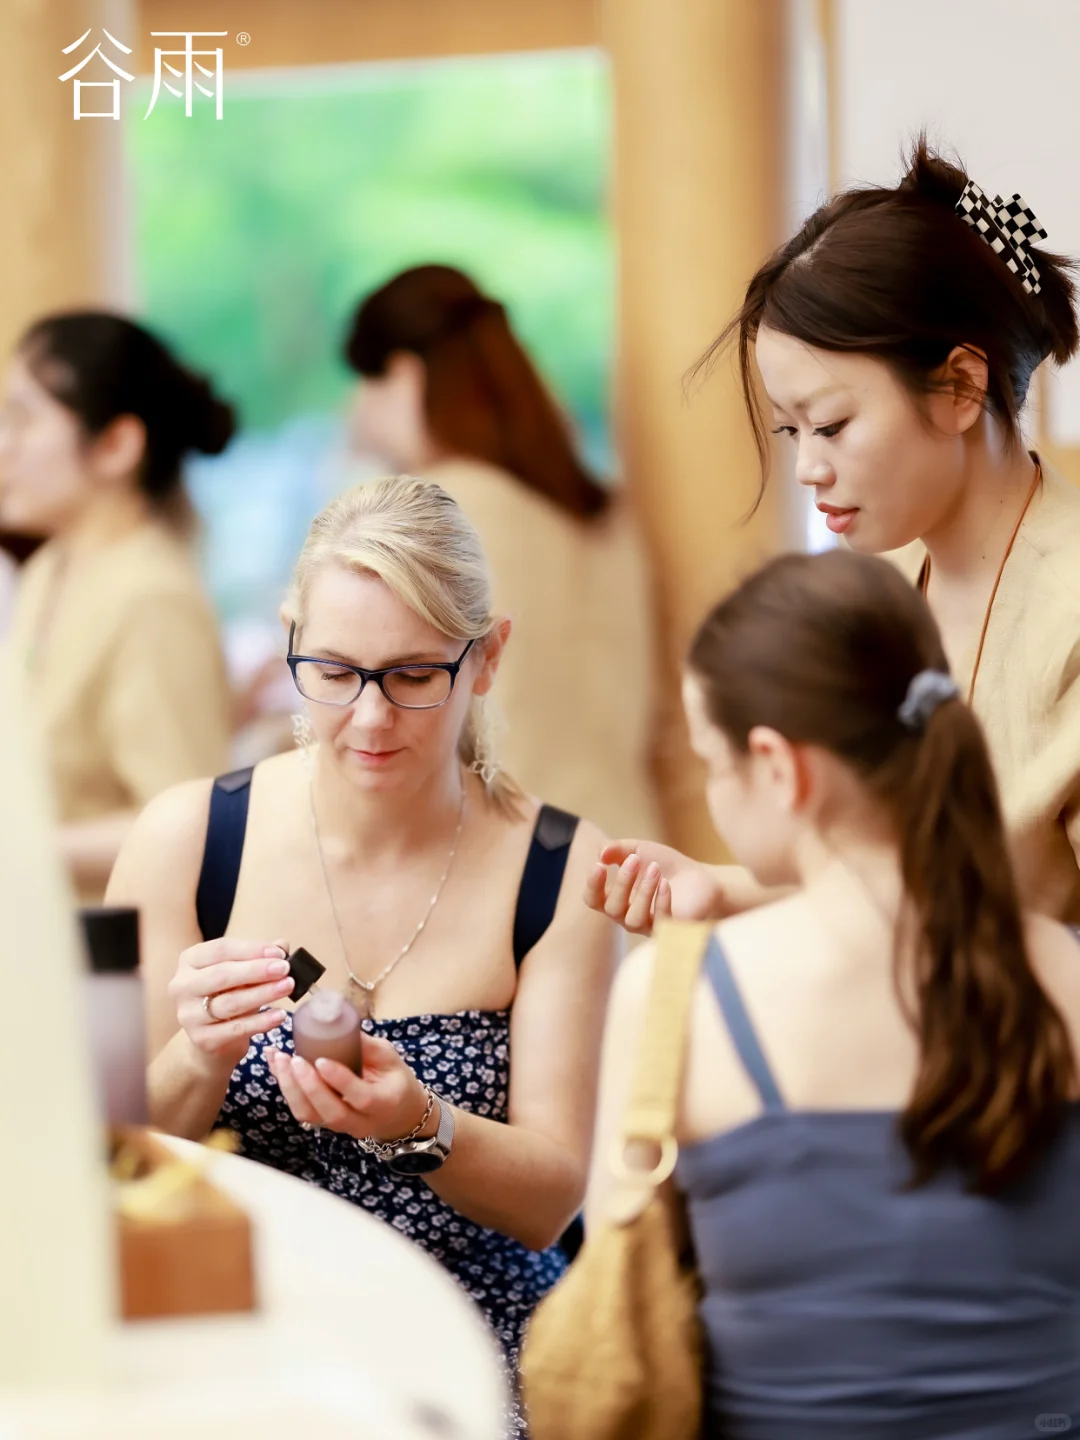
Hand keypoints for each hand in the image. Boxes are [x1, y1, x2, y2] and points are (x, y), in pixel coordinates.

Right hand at [168, 937, 294, 1069]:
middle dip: (257, 970)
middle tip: (285, 969)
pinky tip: (279, 1015)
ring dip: (263, 993)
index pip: (221, 949)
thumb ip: (260, 957)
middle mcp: (182, 986)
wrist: (213, 1037)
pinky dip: (261, 1021)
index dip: (251, 950)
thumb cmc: (228, 994)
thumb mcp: (242, 972)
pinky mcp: (201, 1039)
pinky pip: (236, 1028)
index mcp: (190, 960)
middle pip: (222, 975)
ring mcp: (189, 1015)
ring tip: (288, 987)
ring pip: (230, 1002)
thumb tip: (282, 945)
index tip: (279, 953)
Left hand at [265, 1032, 432, 1144]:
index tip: (321, 1060)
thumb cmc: (394, 1079)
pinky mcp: (322, 1122)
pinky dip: (285, 1087)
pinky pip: (301, 1109)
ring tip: (280, 1059)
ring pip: (309, 1115)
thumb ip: (367, 1045)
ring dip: (290, 1088)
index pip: (361, 1098)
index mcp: (383, 1103)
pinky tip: (276, 1064)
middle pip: (330, 1112)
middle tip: (294, 1059)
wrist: (396, 1113)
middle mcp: (360, 1122)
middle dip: (308, 1086)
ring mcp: (339, 1126)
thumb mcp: (390, 1057)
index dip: (340, 1081)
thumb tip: (337, 1022)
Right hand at [584, 840, 723, 935]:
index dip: (592, 885)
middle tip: (635, 859)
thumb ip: (617, 849)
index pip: (593, 900)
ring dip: (642, 891)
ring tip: (655, 868)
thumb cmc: (666, 866)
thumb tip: (601, 853)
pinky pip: (659, 923)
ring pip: (633, 919)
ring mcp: (648, 926)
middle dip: (622, 882)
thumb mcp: (639, 849)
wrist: (700, 877)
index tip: (600, 865)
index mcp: (616, 898)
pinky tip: (666, 884)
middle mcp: (627, 916)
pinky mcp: (670, 931)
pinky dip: (661, 902)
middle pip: (612, 908)